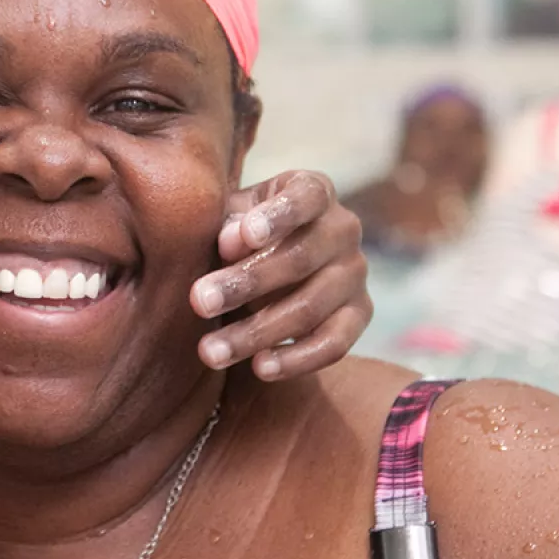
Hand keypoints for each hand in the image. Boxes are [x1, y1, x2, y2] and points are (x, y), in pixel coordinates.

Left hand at [189, 170, 371, 379]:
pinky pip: (335, 343)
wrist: (266, 272)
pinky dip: (296, 359)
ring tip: (210, 351)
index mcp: (314, 191)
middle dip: (246, 283)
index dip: (278, 215)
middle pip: (301, 258)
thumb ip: (227, 226)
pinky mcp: (360, 315)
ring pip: (311, 307)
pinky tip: (259, 368)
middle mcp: (343, 229)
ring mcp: (355, 273)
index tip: (245, 235)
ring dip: (257, 332)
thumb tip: (231, 241)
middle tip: (198, 302)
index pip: (306, 196)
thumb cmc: (238, 236)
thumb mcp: (228, 222)